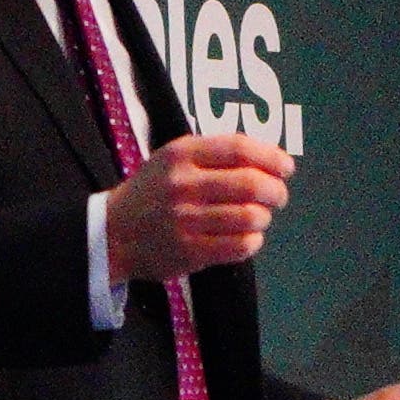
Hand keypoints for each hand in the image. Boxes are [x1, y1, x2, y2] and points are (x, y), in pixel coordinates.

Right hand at [107, 133, 294, 284]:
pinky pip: (240, 246)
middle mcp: (182, 184)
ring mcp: (185, 220)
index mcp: (181, 154)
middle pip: (250, 183)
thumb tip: (272, 159)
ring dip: (263, 217)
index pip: (239, 148)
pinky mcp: (189, 251)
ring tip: (258, 217)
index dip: (271, 158)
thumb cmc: (154, 191)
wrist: (113, 232)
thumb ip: (217, 154)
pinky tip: (247, 237)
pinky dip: (253, 241)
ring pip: (249, 217)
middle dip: (275, 190)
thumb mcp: (174, 158)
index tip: (286, 167)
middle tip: (278, 196)